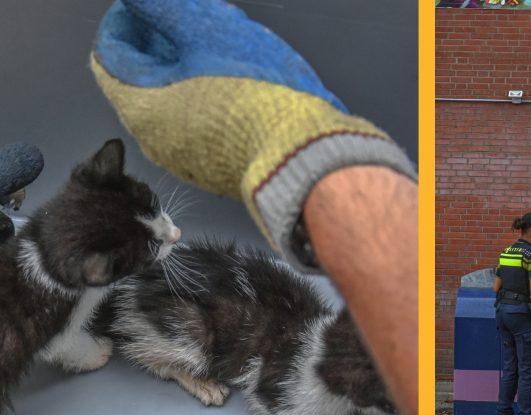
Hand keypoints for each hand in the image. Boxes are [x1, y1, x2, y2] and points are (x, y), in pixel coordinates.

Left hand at [90, 0, 414, 257]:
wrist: (308, 158)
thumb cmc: (258, 96)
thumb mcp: (208, 31)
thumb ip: (164, 8)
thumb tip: (139, 1)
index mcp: (142, 109)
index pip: (110, 53)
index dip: (131, 19)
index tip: (157, 6)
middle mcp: (157, 143)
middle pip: (143, 80)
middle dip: (164, 44)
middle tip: (195, 21)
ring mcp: (190, 162)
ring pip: (176, 103)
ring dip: (190, 71)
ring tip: (224, 50)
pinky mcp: (221, 171)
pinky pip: (203, 126)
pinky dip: (211, 99)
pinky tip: (242, 83)